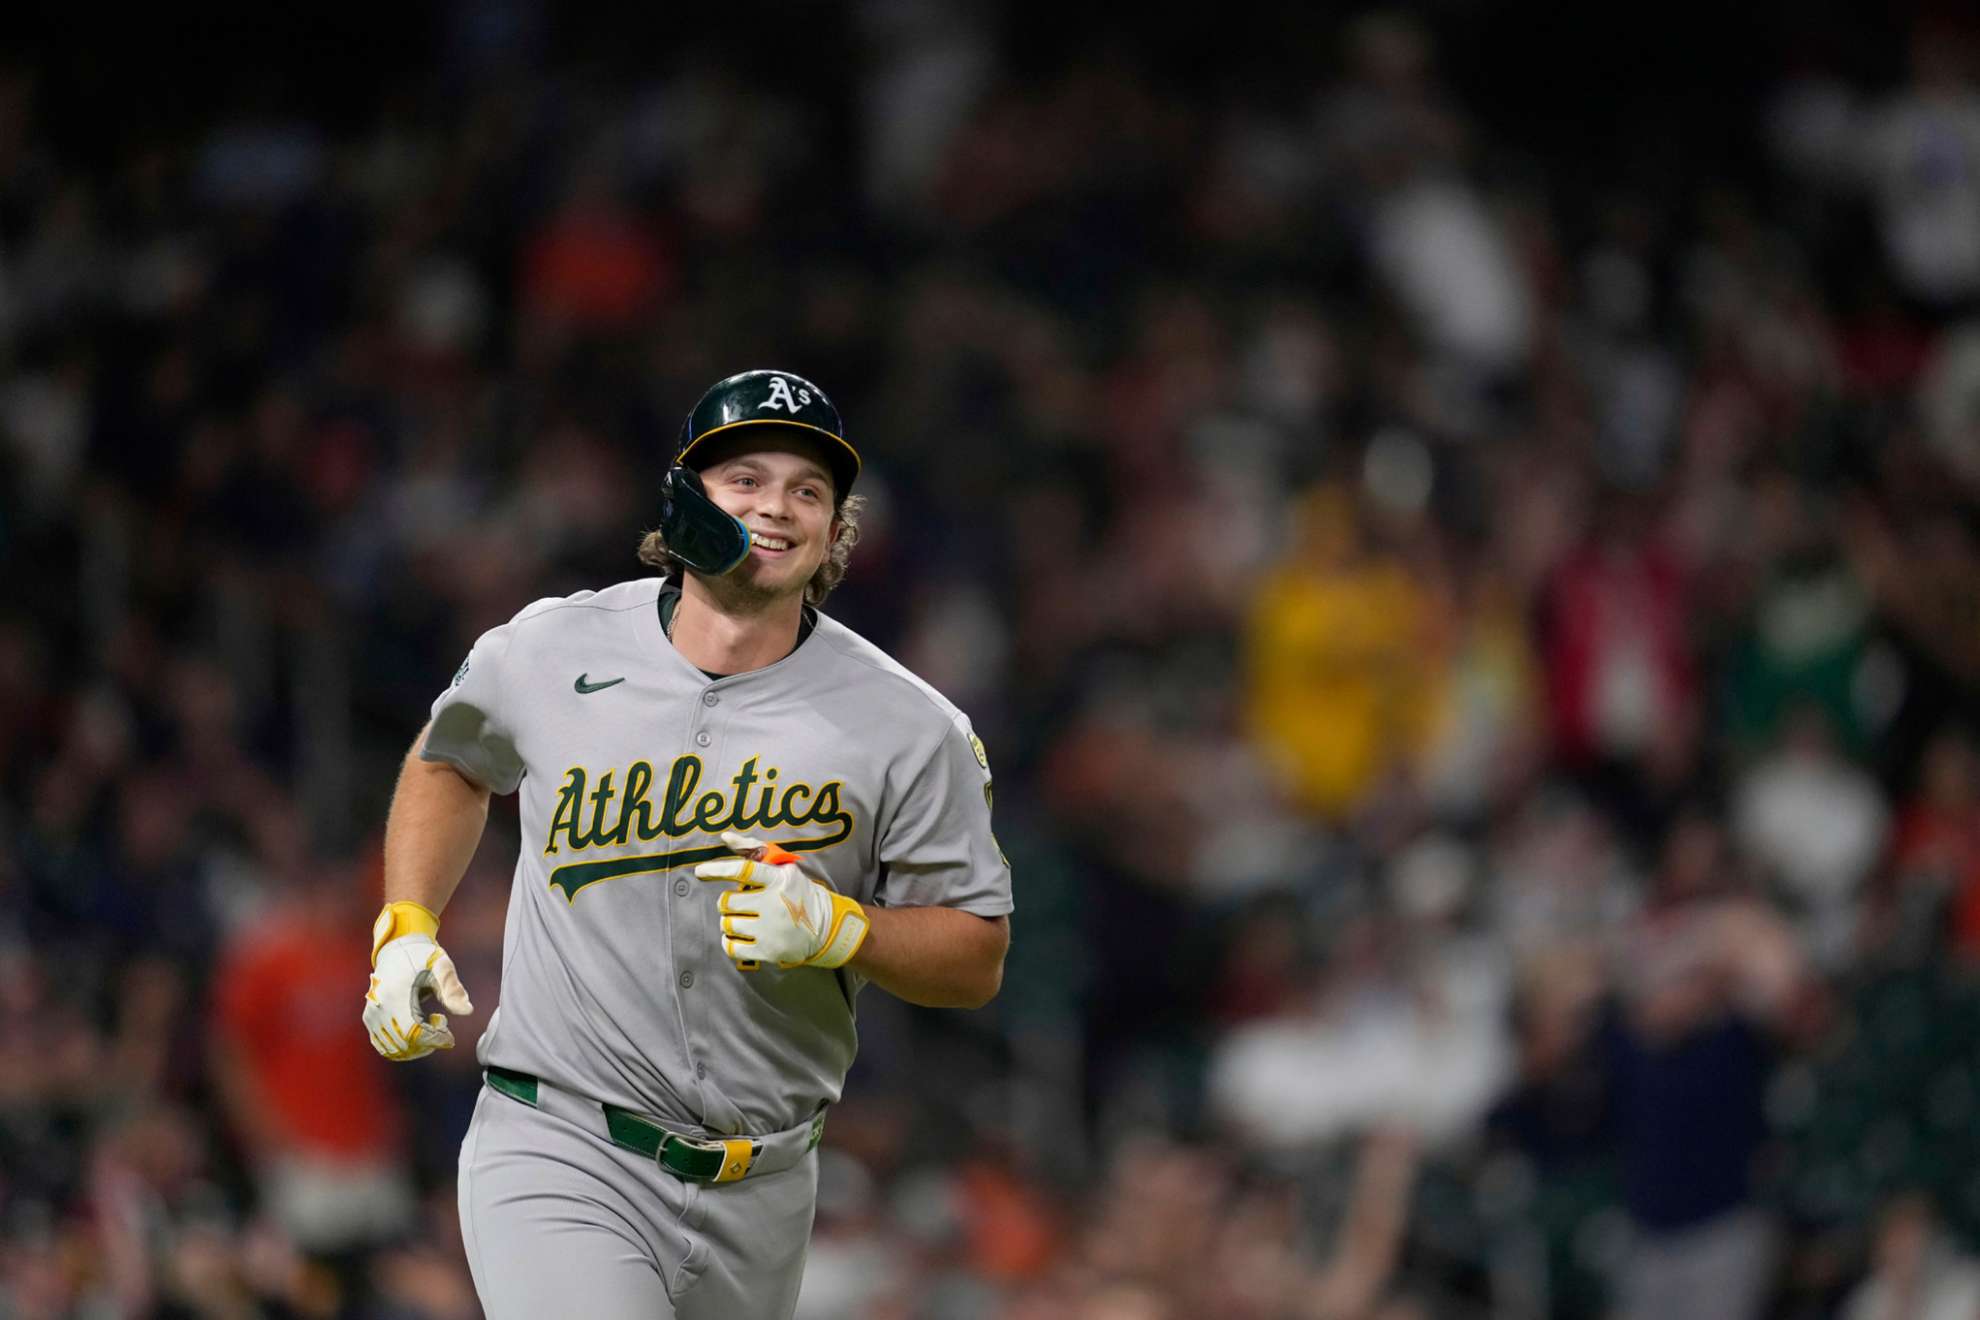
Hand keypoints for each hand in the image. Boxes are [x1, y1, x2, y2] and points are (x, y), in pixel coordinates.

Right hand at [364, 902, 473, 1061]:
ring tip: (430, 1025)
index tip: (450, 1035)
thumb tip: (468, 1011)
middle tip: (441, 1025)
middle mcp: (378, 1008)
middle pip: (403, 1045)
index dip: (433, 1040)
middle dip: (427, 1043)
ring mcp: (371, 1014)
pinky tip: (418, 1031)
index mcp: (395, 995)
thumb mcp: (442, 967)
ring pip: (393, 1049)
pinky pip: (383, 1044)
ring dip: (416, 1046)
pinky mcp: (369, 1018)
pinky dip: (403, 1046)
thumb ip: (453, 989)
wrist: (397, 947)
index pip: (412, 1033)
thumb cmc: (423, 956)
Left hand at [694, 831, 868, 970]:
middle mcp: (774, 903)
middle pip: (727, 901)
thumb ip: (753, 848)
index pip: (742, 870)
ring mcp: (771, 929)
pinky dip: (730, 942)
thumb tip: (725, 836)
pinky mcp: (768, 951)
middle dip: (729, 903)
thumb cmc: (795, 893)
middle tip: (742, 904)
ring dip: (729, 921)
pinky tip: (741, 936)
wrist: (825, 927)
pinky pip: (731, 947)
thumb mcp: (782, 867)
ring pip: (727, 923)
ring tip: (744, 920)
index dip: (717, 870)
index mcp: (778, 879)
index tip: (700, 872)